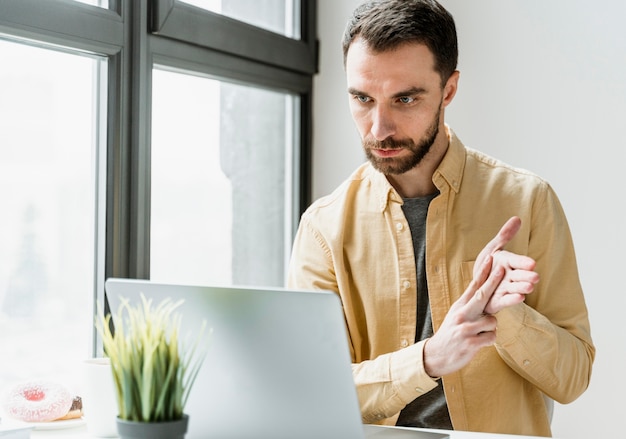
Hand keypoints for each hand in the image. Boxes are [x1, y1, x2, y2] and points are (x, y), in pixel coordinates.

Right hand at [423, 217, 538, 377]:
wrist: (436, 355)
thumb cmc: (450, 335)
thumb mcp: (456, 317)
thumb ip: (469, 306)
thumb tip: (482, 293)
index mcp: (459, 306)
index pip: (473, 286)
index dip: (483, 272)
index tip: (491, 258)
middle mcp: (462, 315)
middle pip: (481, 295)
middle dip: (493, 280)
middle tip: (502, 268)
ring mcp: (465, 328)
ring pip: (492, 322)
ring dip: (491, 329)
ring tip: (479, 335)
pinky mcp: (470, 343)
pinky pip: (492, 337)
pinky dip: (489, 341)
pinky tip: (479, 344)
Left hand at [473, 217, 538, 314]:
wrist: (476, 284)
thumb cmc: (487, 265)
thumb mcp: (493, 248)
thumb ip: (505, 235)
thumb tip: (517, 218)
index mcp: (509, 263)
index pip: (517, 261)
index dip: (523, 262)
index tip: (532, 263)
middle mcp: (510, 276)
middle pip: (519, 276)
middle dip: (526, 276)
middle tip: (535, 276)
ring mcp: (505, 289)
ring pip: (515, 288)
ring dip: (522, 288)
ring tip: (530, 287)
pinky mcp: (499, 301)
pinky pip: (506, 300)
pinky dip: (512, 299)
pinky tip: (520, 298)